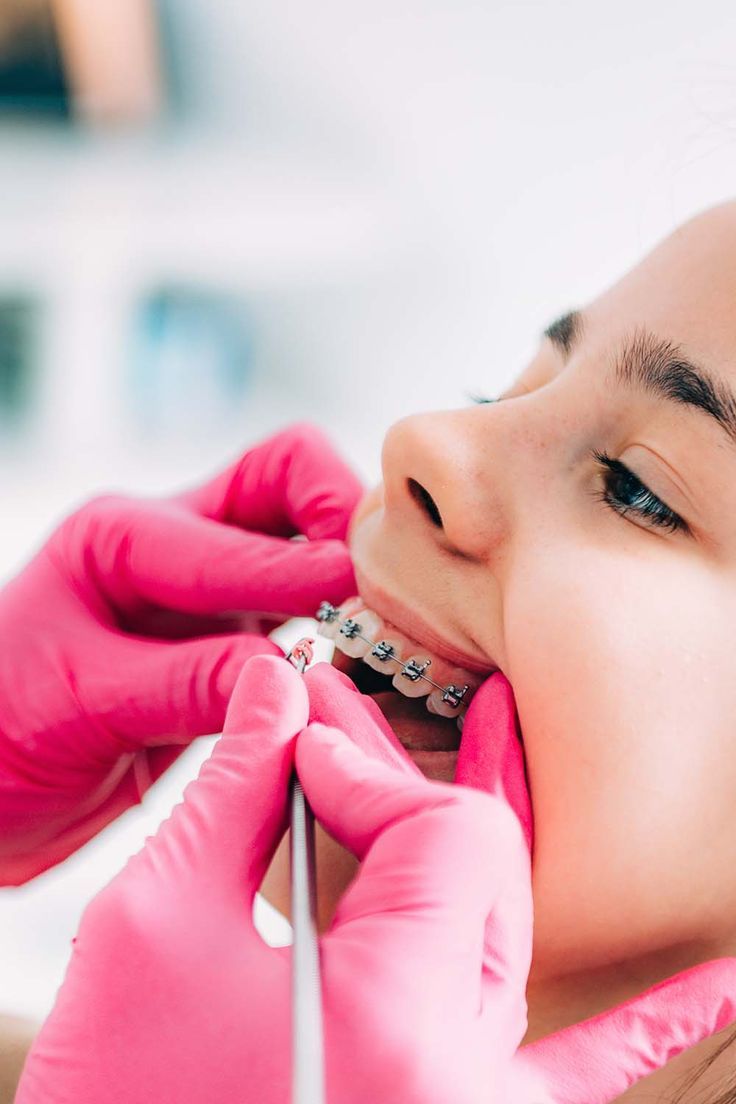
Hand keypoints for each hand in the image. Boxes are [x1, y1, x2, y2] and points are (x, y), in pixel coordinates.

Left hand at [0, 422, 361, 883]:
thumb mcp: (78, 703)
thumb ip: (188, 684)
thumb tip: (290, 677)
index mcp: (123, 537)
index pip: (244, 530)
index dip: (311, 568)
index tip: (367, 604)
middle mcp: (171, 547)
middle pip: (288, 478)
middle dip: (345, 517)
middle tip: (389, 587)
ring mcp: (205, 595)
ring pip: (305, 539)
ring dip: (353, 570)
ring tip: (393, 625)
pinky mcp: (224, 644)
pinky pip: (303, 612)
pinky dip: (343, 626)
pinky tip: (365, 662)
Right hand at [16, 657, 735, 1103]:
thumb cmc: (109, 1097)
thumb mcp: (151, 931)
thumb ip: (228, 793)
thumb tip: (274, 694)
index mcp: (399, 1021)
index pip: (446, 831)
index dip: (365, 769)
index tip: (294, 749)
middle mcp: (467, 1080)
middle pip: (487, 870)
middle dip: (400, 790)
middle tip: (336, 730)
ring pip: (519, 935)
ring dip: (490, 836)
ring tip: (495, 731)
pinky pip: (581, 1076)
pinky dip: (645, 1025)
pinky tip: (717, 981)